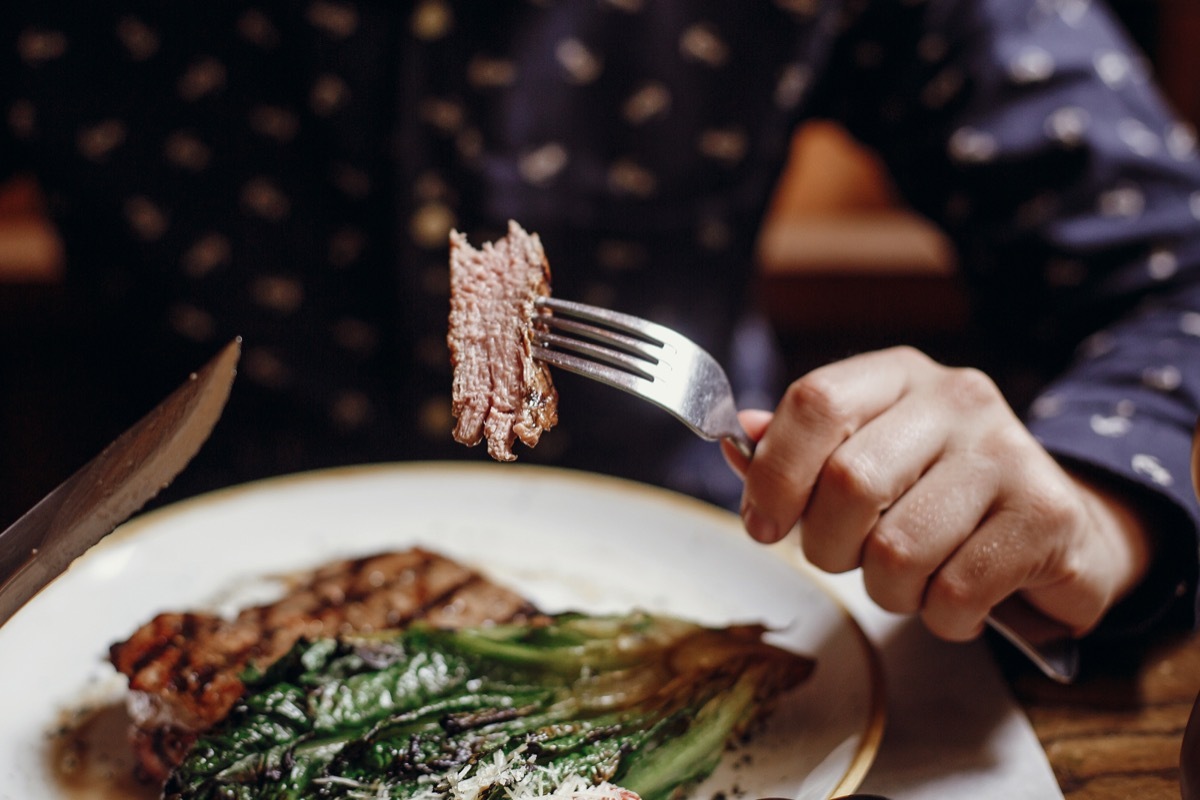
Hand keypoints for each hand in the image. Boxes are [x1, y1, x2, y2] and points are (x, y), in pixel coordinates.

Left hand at [722, 346, 1153, 640]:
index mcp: (897, 376)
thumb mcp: (867, 457)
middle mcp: (956, 400)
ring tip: (915, 579)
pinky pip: (954, 592)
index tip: (762, 523)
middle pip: (848, 482)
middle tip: (850, 558)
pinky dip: (943, 616)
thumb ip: (801, 452)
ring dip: (889, 591)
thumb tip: (738, 439)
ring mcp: (1007, 452)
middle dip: (829, 546)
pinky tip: (960, 597)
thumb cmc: (939, 499)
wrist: (1060, 532)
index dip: (774, 473)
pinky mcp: (1047, 514)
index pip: (814, 402)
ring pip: (897, 550)